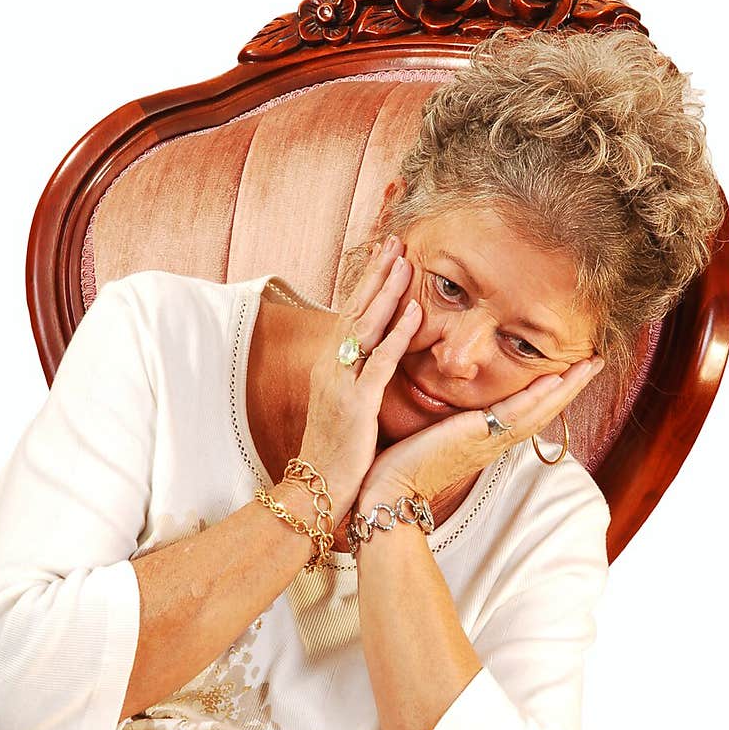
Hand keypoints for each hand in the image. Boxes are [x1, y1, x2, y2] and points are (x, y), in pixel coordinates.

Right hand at [296, 237, 421, 518]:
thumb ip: (358, 381)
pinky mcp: (356, 405)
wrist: (314, 489)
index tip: (384, 255)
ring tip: (405, 261)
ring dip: (386, 292)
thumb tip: (375, 361)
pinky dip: (397, 334)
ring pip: (365, 327)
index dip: (366, 283)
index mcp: (329, 367)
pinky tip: (414, 310)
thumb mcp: (344, 408)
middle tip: (395, 240)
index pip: (349, 314)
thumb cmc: (334, 453)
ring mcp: (341, 384)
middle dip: (375, 274)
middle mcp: (330, 368)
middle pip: (354, 310)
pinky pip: (380, 362)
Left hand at [358, 355, 604, 506]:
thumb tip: (444, 406)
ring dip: (567, 387)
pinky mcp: (477, 437)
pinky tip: (557, 379)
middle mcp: (494, 441)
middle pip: (544, 410)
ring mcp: (489, 440)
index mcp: (485, 439)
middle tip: (596, 360)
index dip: (552, 391)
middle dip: (571, 385)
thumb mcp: (431, 435)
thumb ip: (446, 420)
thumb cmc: (401, 464)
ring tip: (590, 363)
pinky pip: (516, 413)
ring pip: (539, 410)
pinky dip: (538, 396)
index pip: (527, 411)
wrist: (388, 490)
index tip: (571, 369)